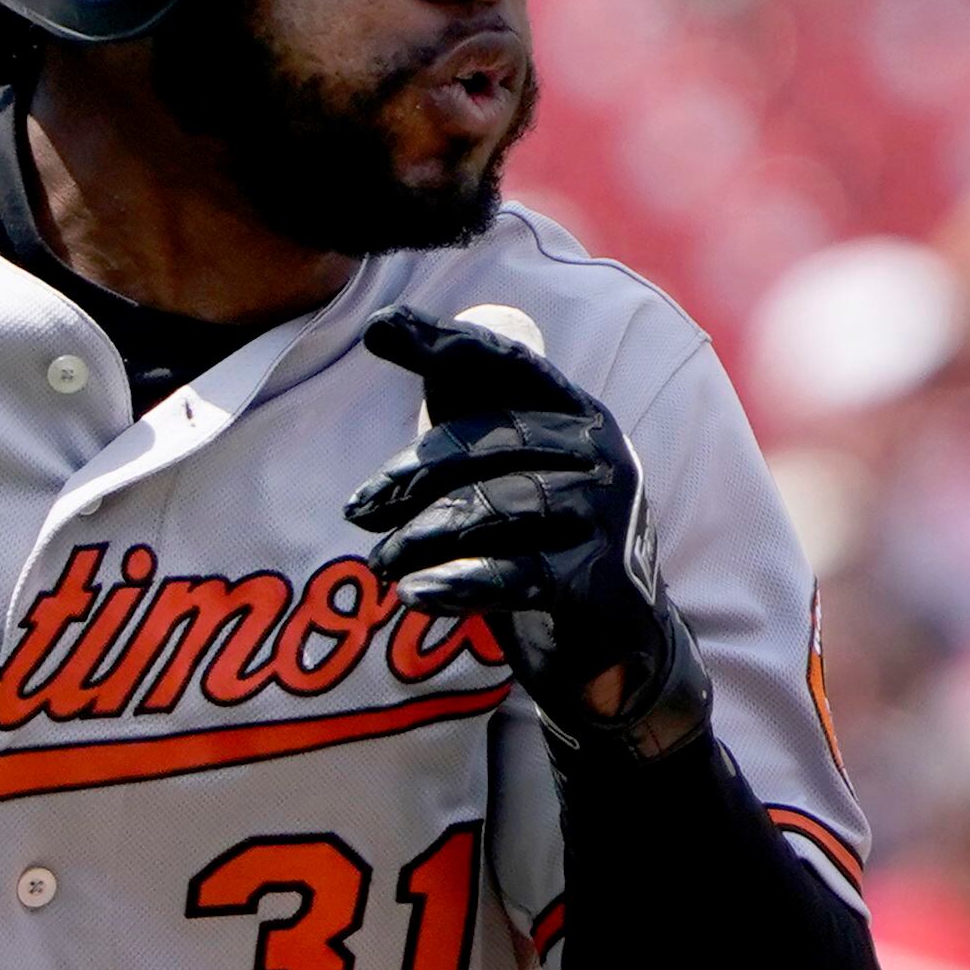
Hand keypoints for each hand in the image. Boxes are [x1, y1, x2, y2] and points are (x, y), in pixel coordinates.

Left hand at [347, 310, 711, 765]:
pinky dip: (456, 583)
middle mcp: (599, 455)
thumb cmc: (541, 542)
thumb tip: (385, 325)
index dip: (447, 345)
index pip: (508, 366)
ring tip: (379, 563)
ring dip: (422, 535)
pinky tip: (414, 593)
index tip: (381, 329)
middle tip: (358, 509)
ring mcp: (604, 518)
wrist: (611, 643)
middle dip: (413, 474)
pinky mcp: (595, 582)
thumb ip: (456, 410)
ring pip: (495, 509)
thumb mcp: (503, 474)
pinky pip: (513, 575)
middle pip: (490, 444)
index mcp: (575, 414)